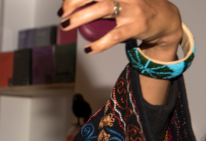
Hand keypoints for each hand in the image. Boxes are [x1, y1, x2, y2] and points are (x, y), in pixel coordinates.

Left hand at [60, 0, 182, 60]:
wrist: (166, 20)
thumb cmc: (136, 8)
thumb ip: (102, 1)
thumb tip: (73, 7)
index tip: (65, 5)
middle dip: (75, 1)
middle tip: (62, 13)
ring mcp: (132, 8)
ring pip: (103, 8)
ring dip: (81, 17)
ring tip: (66, 25)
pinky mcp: (137, 25)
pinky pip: (114, 36)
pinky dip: (99, 44)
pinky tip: (88, 49)